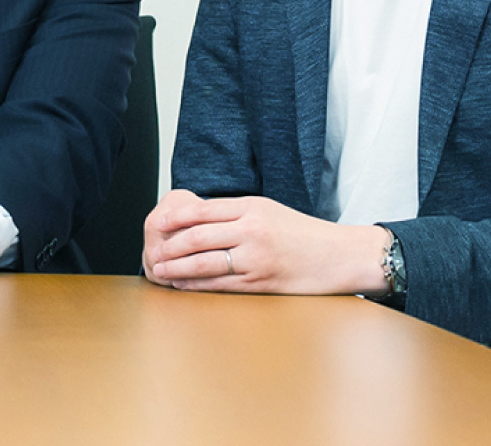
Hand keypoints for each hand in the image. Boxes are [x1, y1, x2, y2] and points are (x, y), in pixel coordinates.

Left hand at [141, 189, 391, 294]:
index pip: (202, 210)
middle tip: (151, 251)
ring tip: (159, 269)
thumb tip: (196, 218)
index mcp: (252, 207)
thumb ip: (236, 213)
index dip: (174, 218)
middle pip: (197, 236)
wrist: (339, 256)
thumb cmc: (303, 234)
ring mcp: (255, 258)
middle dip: (168, 245)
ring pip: (203, 262)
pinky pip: (219, 284)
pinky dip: (195, 284)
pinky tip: (181, 284)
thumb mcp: (270, 211)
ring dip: (175, 267)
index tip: (156, 223)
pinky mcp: (260, 282)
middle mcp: (252, 230)